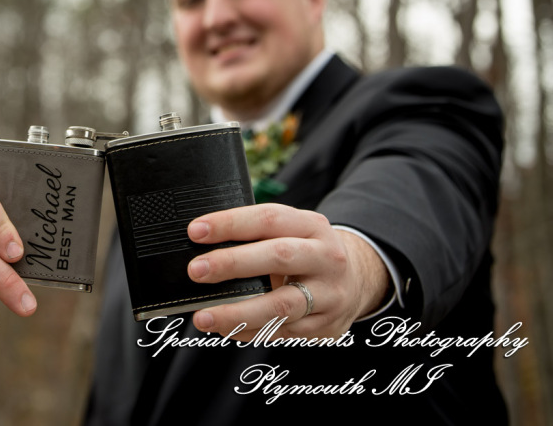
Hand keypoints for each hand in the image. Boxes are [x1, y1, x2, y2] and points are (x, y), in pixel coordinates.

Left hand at [185, 204, 388, 339]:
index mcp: (312, 226)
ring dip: (238, 313)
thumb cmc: (306, 251)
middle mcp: (326, 258)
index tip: (195, 231)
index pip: (268, 218)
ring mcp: (330, 295)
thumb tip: (202, 252)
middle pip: (278, 257)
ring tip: (203, 317)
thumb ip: (256, 238)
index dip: (230, 224)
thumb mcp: (292, 232)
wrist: (357, 280)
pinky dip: (250, 331)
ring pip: (281, 306)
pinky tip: (226, 329)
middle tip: (196, 270)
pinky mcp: (325, 326)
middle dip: (232, 264)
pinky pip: (282, 332)